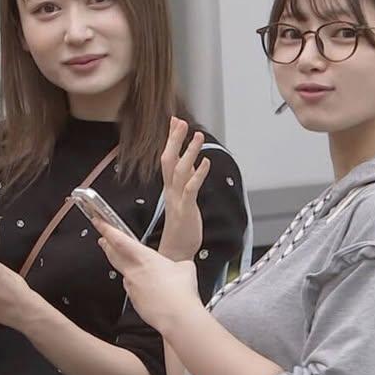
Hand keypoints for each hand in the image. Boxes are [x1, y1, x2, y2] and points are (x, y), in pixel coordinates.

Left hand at [95, 219, 201, 335]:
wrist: (177, 317)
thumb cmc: (181, 292)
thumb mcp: (185, 267)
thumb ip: (178, 263)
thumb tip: (180, 266)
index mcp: (144, 258)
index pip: (119, 240)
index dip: (106, 229)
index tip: (99, 222)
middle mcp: (134, 272)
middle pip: (114, 255)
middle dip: (107, 246)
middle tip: (102, 240)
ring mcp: (132, 288)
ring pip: (125, 274)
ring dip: (128, 269)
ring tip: (139, 270)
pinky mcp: (135, 302)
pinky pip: (134, 290)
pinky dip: (139, 287)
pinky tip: (151, 290)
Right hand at [157, 117, 210, 261]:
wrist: (175, 254)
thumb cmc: (181, 229)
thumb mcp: (184, 200)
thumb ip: (187, 181)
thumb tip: (193, 163)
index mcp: (170, 189)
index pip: (168, 159)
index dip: (171, 140)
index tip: (174, 121)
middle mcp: (171, 191)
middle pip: (169, 160)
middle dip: (174, 140)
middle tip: (180, 121)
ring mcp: (178, 200)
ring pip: (180, 171)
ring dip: (189, 152)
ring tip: (197, 135)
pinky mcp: (186, 210)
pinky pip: (191, 189)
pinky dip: (198, 174)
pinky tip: (206, 162)